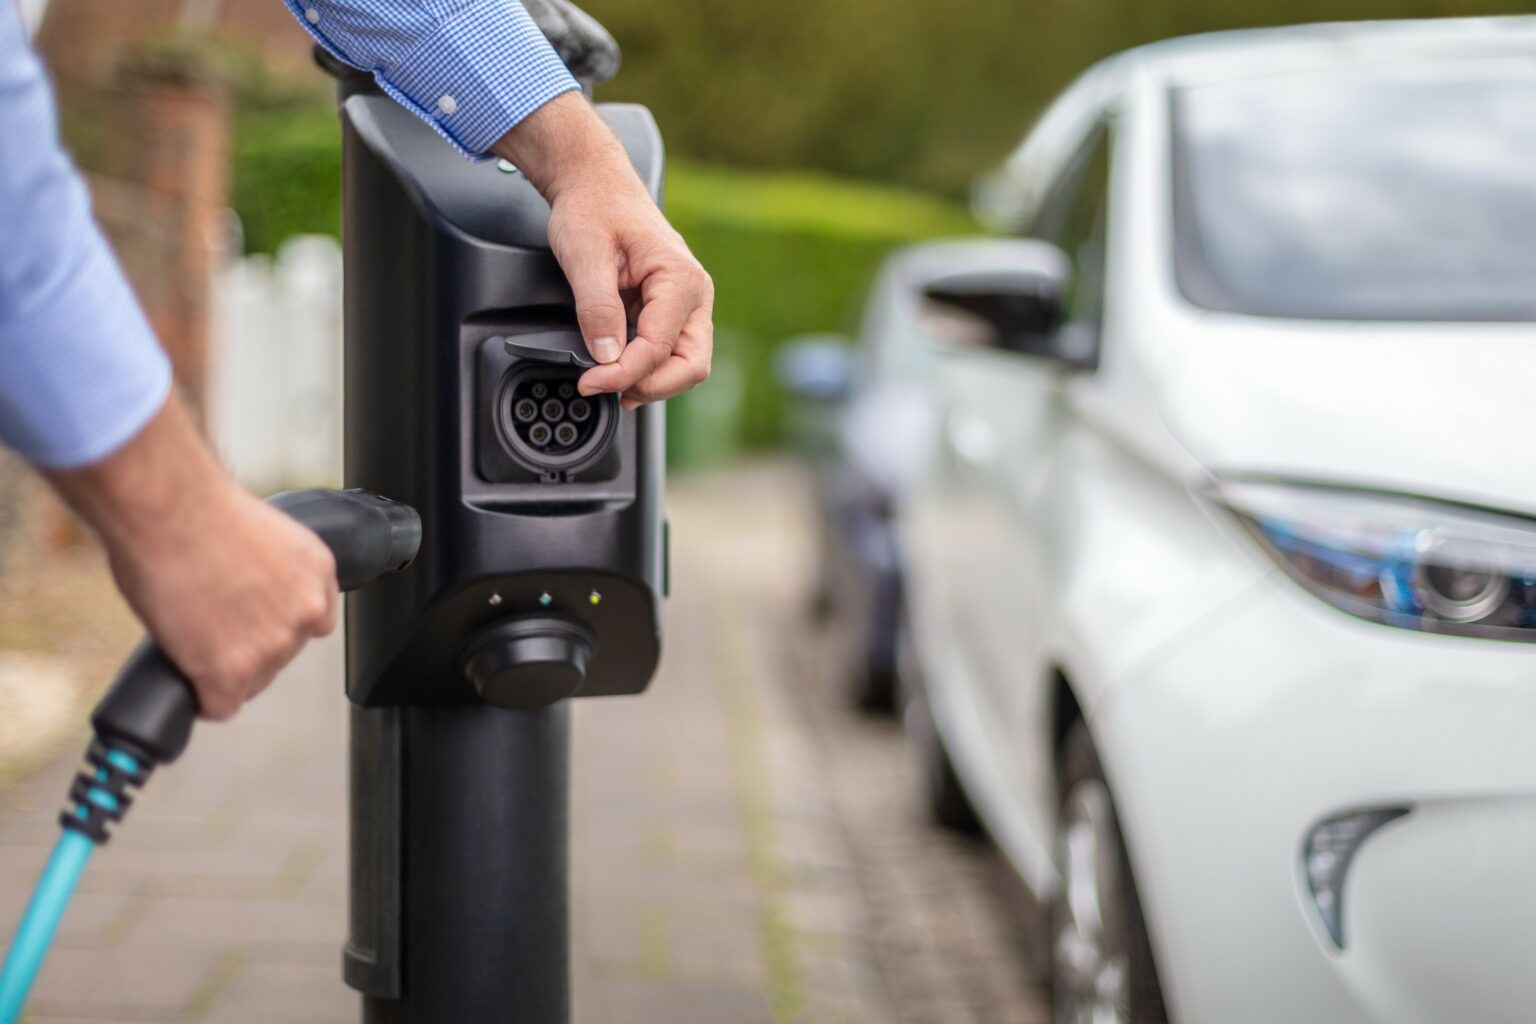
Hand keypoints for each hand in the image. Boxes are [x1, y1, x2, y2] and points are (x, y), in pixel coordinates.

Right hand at [46, 398, 336, 719]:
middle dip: (247, 646)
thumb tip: (248, 595)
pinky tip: (187, 679)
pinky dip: (201, 698)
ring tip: (189, 636)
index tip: (250, 620)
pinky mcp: (232, 672)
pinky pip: (220, 707)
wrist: (168, 510)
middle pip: (280, 655)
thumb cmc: (196, 508)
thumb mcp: (262, 534)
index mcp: (318, 572)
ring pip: (251, 682)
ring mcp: (272, 646)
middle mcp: (306, 611)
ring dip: (222, 670)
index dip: (274, 623)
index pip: (312, 621)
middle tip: (207, 623)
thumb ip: (270, 573)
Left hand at [493, 93, 712, 407]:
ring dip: (651, 381)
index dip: (623, 373)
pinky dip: (647, 367)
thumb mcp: (585, 255)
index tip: (588, 381)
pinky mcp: (673, 311)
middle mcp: (694, 294)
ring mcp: (687, 304)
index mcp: (679, 278)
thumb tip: (606, 356)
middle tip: (605, 390)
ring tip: (610, 384)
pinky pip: (670, 352)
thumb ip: (597, 308)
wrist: (596, 185)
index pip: (659, 347)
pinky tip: (618, 369)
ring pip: (685, 365)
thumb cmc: (594, 208)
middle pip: (689, 366)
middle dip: (649, 386)